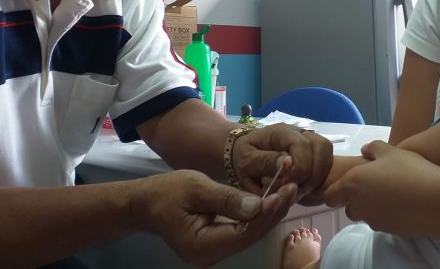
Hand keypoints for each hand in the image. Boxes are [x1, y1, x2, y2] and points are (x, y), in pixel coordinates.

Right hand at [131, 169, 297, 266]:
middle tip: (292, 186)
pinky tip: (271, 197)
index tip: (285, 190)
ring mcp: (215, 250)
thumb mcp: (196, 188)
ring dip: (269, 211)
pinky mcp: (218, 241)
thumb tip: (257, 205)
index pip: (244, 232)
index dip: (267, 212)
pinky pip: (243, 228)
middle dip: (274, 211)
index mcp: (203, 246)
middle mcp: (211, 254)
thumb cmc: (167, 192)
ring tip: (287, 189)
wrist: (146, 202)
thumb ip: (226, 198)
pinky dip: (258, 213)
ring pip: (250, 232)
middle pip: (251, 234)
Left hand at [232, 124, 332, 201]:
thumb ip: (265, 162)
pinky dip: (317, 180)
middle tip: (294, 190)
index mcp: (282, 131)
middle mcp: (300, 133)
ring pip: (327, 157)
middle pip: (323, 148)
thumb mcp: (246, 161)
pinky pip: (326, 165)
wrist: (243, 153)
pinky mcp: (312, 153)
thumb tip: (288, 163)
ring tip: (298, 190)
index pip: (303, 146)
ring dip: (317, 178)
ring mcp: (309, 141)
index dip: (299, 169)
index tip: (287, 185)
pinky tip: (302, 188)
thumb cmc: (243, 156)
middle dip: (312, 175)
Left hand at [324, 141, 439, 241]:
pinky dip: (386, 214)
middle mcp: (358, 205)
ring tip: (391, 193)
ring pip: (364, 215)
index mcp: (353, 183)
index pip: (330, 196)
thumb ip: (372, 148)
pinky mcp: (388, 231)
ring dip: (371, 207)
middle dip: (356, 199)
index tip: (347, 185)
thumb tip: (364, 151)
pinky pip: (380, 222)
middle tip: (374, 186)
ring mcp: (372, 221)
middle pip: (348, 207)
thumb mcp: (391, 150)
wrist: (438, 200)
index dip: (336, 191)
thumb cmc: (411, 170)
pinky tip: (402, 203)